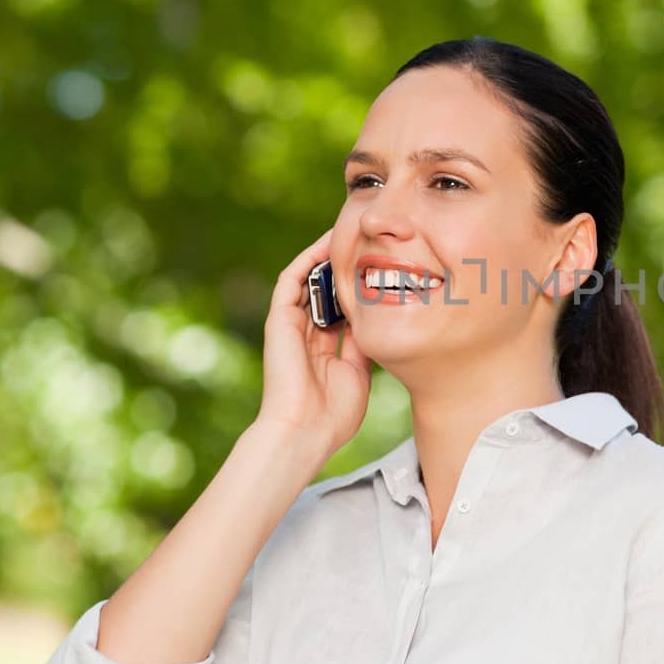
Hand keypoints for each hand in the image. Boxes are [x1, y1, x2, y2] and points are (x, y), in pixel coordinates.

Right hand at [254, 229, 370, 468]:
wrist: (304, 430)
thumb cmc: (333, 414)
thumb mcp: (359, 373)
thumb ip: (362, 345)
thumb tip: (376, 318)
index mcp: (325, 349)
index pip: (342, 308)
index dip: (359, 288)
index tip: (384, 269)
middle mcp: (306, 334)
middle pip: (325, 290)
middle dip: (343, 266)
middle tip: (367, 241)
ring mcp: (291, 326)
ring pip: (308, 279)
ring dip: (325, 256)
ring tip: (348, 232)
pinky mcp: (279, 320)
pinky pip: (291, 280)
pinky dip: (308, 260)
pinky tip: (326, 244)